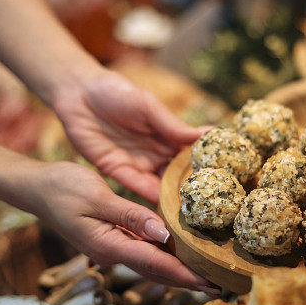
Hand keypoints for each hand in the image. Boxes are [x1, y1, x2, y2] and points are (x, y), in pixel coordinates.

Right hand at [25, 161, 217, 292]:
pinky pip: (145, 252)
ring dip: (180, 271)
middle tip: (222, 287)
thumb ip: (130, 215)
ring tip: (210, 273)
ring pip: (153, 264)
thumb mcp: (97, 196)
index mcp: (109, 245)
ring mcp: (112, 247)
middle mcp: (113, 252)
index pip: (155, 265)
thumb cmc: (62, 188)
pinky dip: (166, 256)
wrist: (36, 187)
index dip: (186, 276)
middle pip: (158, 272)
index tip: (211, 283)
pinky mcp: (113, 238)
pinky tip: (182, 253)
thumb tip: (163, 233)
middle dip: (189, 281)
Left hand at [53, 70, 205, 202]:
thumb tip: (207, 133)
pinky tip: (163, 206)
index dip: (205, 165)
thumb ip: (172, 125)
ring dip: (172, 197)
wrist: (78, 92)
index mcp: (165, 134)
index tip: (227, 177)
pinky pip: (136, 186)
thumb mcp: (148, 106)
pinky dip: (149, 196)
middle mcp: (154, 152)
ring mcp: (136, 162)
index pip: (190, 154)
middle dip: (192, 188)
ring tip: (191, 213)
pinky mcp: (116, 170)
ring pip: (159, 184)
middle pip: (177, 174)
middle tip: (211, 204)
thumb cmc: (116, 91)